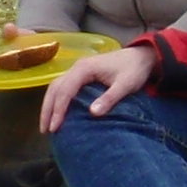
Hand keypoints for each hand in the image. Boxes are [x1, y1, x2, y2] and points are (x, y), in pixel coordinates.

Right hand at [39, 43, 155, 133]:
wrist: (141, 56)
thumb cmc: (134, 70)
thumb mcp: (125, 85)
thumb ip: (109, 98)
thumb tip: (92, 113)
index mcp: (84, 68)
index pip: (65, 90)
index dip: (58, 109)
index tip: (55, 127)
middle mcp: (77, 67)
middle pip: (55, 88)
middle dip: (48, 109)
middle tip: (45, 130)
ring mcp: (78, 70)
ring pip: (56, 87)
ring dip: (49, 105)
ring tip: (47, 125)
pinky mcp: (82, 75)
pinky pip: (63, 87)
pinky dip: (57, 100)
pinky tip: (57, 113)